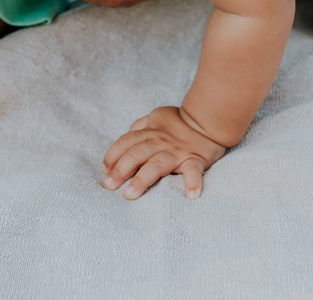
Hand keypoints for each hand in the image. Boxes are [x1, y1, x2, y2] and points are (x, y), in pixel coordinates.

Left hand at [101, 106, 226, 199]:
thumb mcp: (155, 117)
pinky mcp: (195, 159)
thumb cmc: (178, 122)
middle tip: (109, 186)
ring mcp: (177, 151)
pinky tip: (190, 195)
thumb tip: (125, 138)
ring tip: (130, 194)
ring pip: (156, 164)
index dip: (112, 156)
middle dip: (120, 171)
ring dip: (142, 179)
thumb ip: (140, 127)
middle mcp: (160, 141)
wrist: (207, 119)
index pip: (126, 142)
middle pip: (136, 154)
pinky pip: (193, 170)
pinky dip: (192, 182)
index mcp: (149, 132)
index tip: (104, 171)